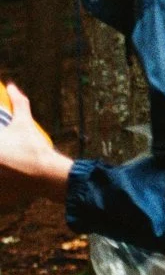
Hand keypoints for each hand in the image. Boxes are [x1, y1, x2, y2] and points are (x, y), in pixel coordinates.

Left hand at [0, 84, 70, 213]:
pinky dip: (2, 189)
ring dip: (0, 173)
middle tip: (3, 153)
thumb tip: (11, 85)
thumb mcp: (24, 124)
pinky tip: (6, 182)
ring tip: (5, 168)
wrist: (48, 176)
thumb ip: (18, 104)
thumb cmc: (35, 148)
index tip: (0, 142)